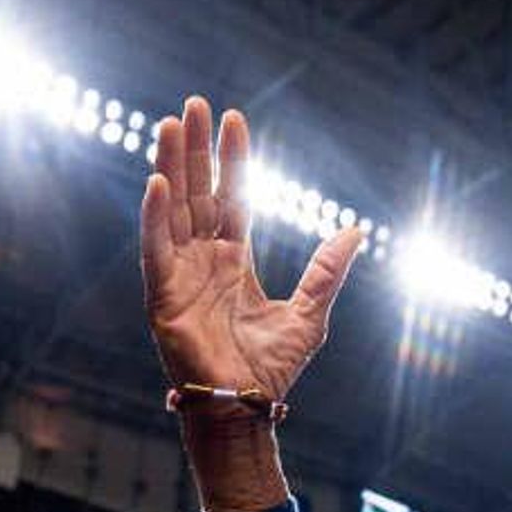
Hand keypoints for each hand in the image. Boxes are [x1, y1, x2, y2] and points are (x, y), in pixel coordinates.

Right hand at [140, 97, 363, 404]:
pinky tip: (157, 181)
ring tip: (172, 124)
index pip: (232, 200)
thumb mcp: (311, 313)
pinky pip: (155, 249)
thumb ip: (327, 270)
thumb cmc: (272, 369)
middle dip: (196, 150)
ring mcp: (180, 277)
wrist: (249, 406)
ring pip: (173, 211)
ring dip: (171, 167)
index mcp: (234, 263)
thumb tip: (357, 231)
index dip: (233, 161)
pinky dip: (155, 216)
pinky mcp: (163, 298)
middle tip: (195, 104)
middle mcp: (203, 262)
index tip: (235, 120)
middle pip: (198, 194)